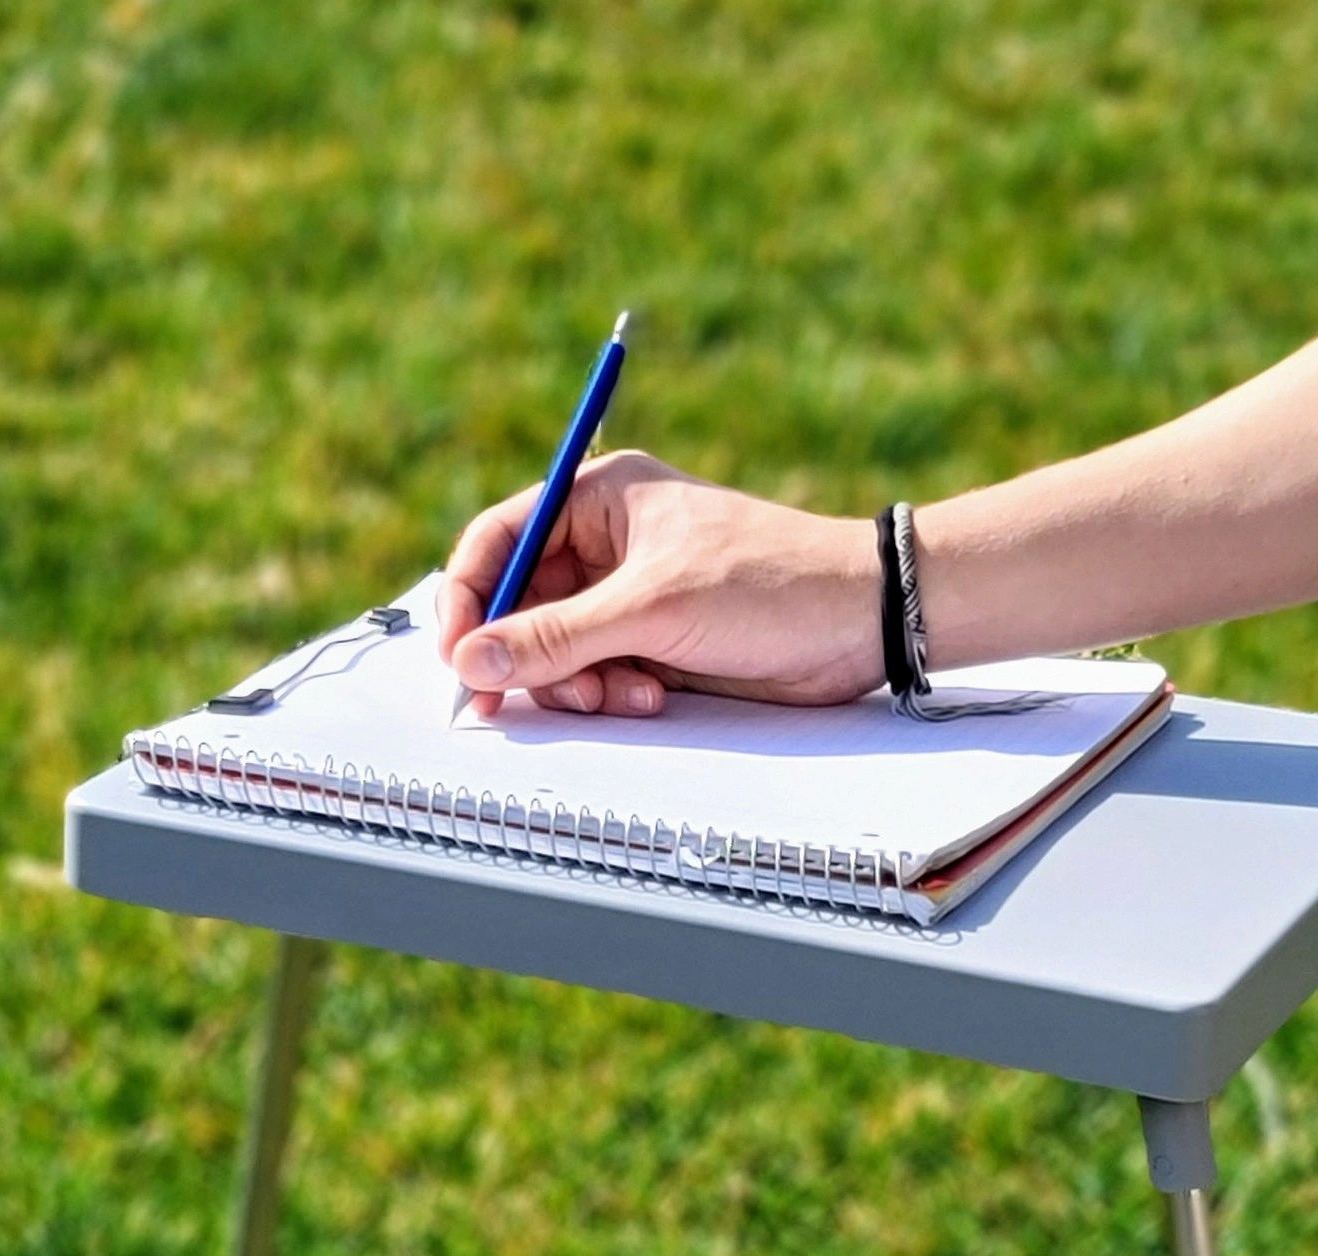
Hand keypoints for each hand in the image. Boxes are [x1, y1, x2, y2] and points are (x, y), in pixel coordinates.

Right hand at [437, 450, 881, 717]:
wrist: (859, 623)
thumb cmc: (767, 585)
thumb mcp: (652, 608)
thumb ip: (556, 637)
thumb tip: (472, 659)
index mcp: (600, 498)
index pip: (499, 538)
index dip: (468, 596)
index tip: (458, 653)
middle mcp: (607, 544)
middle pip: (520, 605)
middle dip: (529, 654)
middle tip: (536, 696)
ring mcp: (631, 598)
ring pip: (557, 651)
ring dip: (577, 683)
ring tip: (629, 692)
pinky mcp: (655, 645)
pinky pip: (598, 676)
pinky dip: (611, 694)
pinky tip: (653, 696)